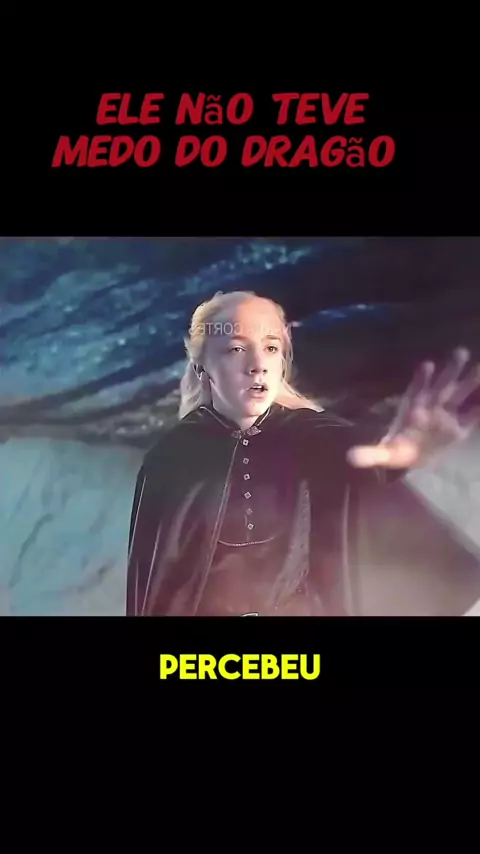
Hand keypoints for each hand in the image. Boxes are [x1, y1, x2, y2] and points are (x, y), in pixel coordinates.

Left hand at [347, 348, 479, 468]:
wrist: (413, 456)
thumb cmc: (399, 449)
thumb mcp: (385, 453)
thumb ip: (371, 454)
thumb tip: (350, 457)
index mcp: (413, 407)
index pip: (416, 389)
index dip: (420, 378)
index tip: (426, 365)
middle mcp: (431, 405)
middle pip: (442, 384)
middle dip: (451, 370)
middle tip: (460, 351)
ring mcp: (447, 414)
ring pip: (460, 393)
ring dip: (470, 380)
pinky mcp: (459, 427)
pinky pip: (473, 413)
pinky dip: (479, 405)